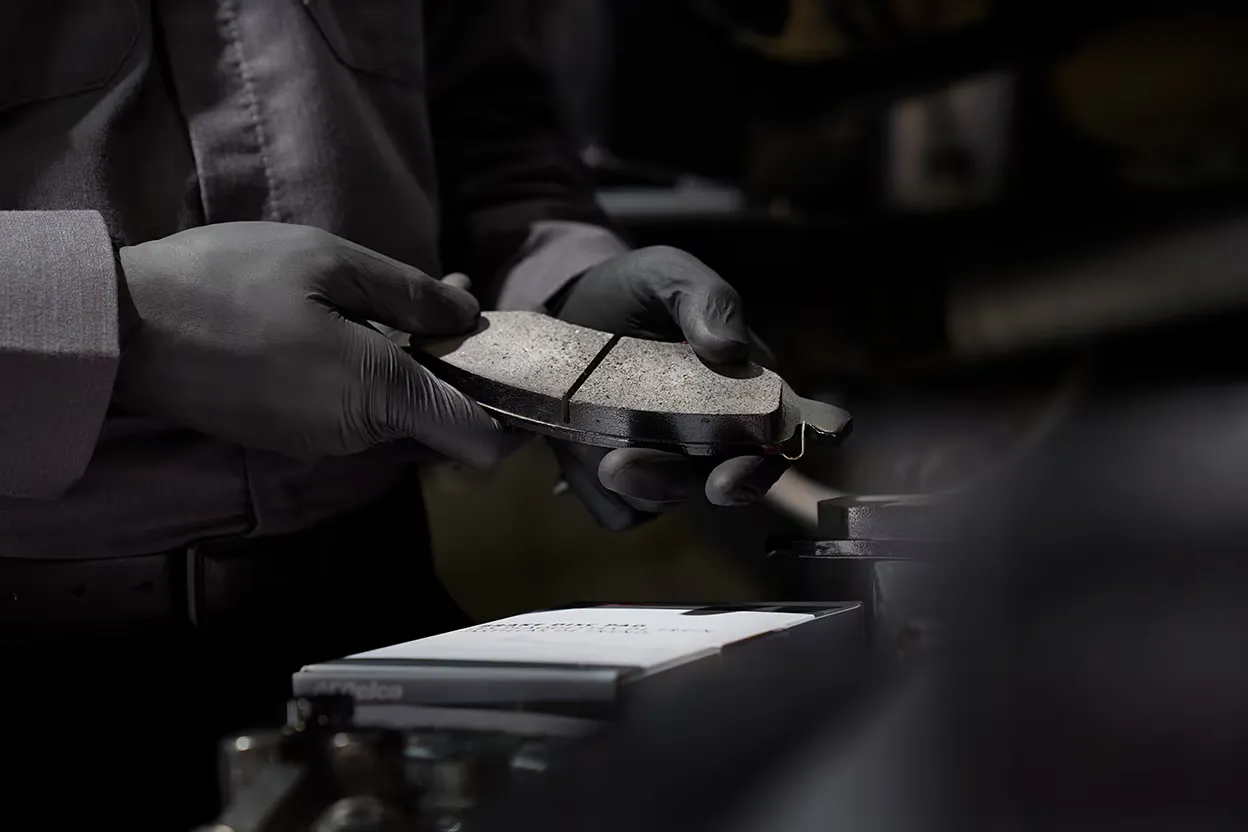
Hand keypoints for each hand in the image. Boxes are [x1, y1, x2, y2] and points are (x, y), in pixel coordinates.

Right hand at [114, 222, 508, 467]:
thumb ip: (410, 294)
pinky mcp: (290, 434)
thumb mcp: (330, 262)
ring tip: (415, 296)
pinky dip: (375, 374)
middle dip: (461, 368)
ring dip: (416, 364)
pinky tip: (363, 321)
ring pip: (398, 414)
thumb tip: (470, 314)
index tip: (516, 371)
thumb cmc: (225, 282)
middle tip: (457, 297)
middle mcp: (356, 435)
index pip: (477, 444)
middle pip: (441, 423)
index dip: (512, 416)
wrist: (121, 328)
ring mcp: (320, 440)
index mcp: (378, 396)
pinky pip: (356, 412)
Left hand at [550, 245, 788, 528]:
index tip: (813, 438)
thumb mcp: (666, 274)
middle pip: (744, 477)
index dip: (817, 433)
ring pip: (677, 498)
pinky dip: (605, 493)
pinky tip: (583, 458)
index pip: (802, 421)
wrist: (561, 316)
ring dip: (651, 484)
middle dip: (730, 483)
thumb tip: (730, 349)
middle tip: (712, 480)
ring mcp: (673, 466)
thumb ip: (706, 299)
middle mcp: (721, 437)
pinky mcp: (624, 487)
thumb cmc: (632, 293)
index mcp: (750, 389)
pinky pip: (623, 511)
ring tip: (610, 461)